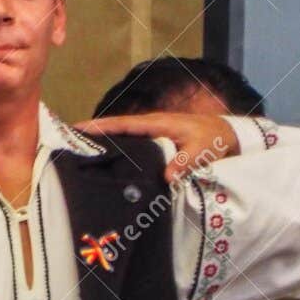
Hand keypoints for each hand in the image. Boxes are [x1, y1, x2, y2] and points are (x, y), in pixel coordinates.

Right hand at [74, 112, 240, 180]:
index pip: (124, 124)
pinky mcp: (156, 142)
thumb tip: (166, 176)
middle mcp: (151, 126)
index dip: (101, 127)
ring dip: (104, 142)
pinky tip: (108, 159)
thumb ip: (186, 161)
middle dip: (94, 133)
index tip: (78, 129)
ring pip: (123, 136)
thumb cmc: (215, 138)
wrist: (230, 136)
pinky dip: (118, 148)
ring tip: (81, 151)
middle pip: (117, 128)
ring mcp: (153, 133)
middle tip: (69, 142)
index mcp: (158, 124)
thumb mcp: (204, 149)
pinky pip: (132, 144)